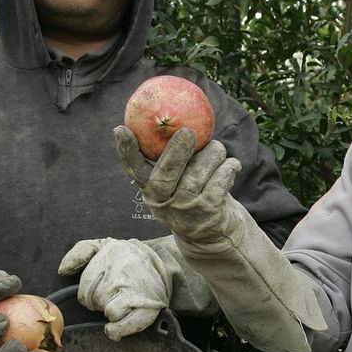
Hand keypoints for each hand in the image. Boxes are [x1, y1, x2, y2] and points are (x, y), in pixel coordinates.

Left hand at [58, 238, 170, 339]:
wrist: (162, 264)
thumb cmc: (126, 258)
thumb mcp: (102, 245)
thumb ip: (80, 252)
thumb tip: (63, 270)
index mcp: (111, 256)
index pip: (85, 287)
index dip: (89, 292)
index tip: (99, 287)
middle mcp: (123, 273)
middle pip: (96, 301)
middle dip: (100, 302)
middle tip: (112, 295)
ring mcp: (137, 291)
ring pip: (110, 312)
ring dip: (111, 313)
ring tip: (119, 305)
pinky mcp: (149, 307)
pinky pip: (125, 325)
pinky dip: (118, 330)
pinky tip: (115, 328)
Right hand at [114, 126, 238, 243]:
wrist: (215, 234)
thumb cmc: (195, 194)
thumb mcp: (178, 180)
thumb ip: (173, 157)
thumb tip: (174, 117)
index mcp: (151, 190)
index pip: (134, 170)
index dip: (126, 151)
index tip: (120, 129)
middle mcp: (164, 203)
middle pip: (165, 176)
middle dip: (176, 151)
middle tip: (187, 131)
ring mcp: (186, 210)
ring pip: (198, 173)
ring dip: (213, 154)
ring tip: (217, 149)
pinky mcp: (210, 213)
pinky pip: (219, 181)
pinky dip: (228, 168)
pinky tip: (232, 165)